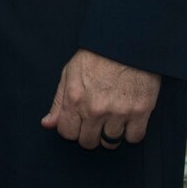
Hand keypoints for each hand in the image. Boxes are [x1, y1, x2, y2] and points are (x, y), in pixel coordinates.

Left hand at [41, 48, 159, 148]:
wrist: (126, 44)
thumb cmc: (96, 57)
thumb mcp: (69, 73)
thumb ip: (58, 102)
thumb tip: (47, 124)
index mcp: (74, 99)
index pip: (67, 133)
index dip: (71, 129)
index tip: (78, 123)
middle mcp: (94, 109)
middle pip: (88, 142)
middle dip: (90, 134)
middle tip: (95, 122)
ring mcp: (118, 113)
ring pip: (110, 143)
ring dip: (110, 135)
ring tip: (112, 120)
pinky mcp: (140, 112)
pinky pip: (134, 138)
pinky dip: (131, 133)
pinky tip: (128, 120)